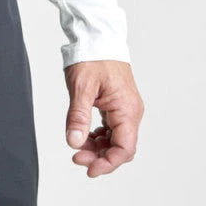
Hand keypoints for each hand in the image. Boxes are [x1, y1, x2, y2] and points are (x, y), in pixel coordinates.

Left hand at [63, 59, 143, 177]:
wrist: (97, 37)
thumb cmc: (92, 56)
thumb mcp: (81, 87)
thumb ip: (78, 116)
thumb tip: (75, 142)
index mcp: (127, 110)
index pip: (124, 149)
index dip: (108, 163)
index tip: (88, 169)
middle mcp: (131, 112)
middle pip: (121, 147)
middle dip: (100, 157)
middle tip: (77, 157)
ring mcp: (125, 108)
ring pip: (116, 139)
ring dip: (98, 147)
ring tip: (78, 146)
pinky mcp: (118, 104)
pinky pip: (112, 128)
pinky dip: (99, 136)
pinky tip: (85, 135)